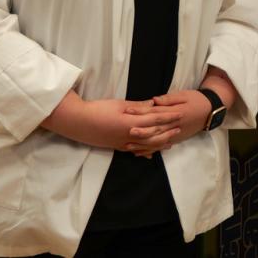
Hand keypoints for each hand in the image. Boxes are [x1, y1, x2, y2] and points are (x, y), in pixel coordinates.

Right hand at [41, 92, 183, 152]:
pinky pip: (134, 150)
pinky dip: (144, 151)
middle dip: (168, 131)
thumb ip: (138, 106)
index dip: (169, 117)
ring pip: (146, 145)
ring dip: (159, 143)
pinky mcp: (115, 147)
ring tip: (171, 141)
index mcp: (132, 123)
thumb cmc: (97, 109)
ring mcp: (122, 143)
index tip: (180, 114)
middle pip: (154, 134)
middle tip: (180, 127)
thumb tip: (153, 105)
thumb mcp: (118, 104)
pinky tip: (149, 154)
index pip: (155, 119)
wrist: (77, 122)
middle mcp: (129, 136)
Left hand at [129, 89, 212, 155]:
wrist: (210, 111)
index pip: (155, 113)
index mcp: (175, 113)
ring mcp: (175, 134)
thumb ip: (169, 99)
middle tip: (126, 131)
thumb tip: (153, 100)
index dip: (141, 112)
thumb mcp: (184, 95)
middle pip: (155, 129)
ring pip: (157, 141)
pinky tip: (140, 153)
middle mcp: (174, 125)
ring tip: (128, 146)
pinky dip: (151, 150)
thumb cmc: (197, 100)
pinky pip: (161, 146)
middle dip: (140, 131)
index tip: (128, 111)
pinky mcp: (176, 139)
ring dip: (142, 144)